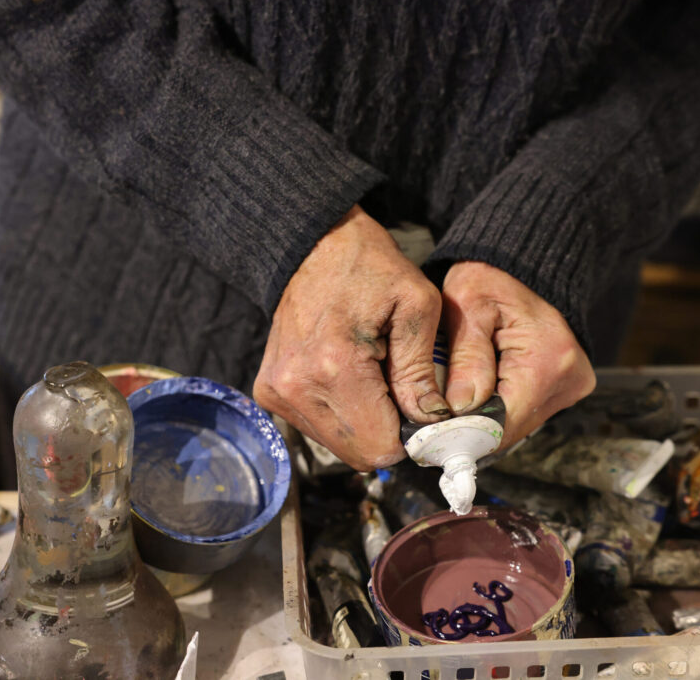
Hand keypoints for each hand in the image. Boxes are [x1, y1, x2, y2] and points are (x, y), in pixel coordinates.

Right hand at [253, 205, 447, 470]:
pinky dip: (341, 415)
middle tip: (403, 394)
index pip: (381, 448)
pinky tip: (348, 378)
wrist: (313, 245)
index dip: (411, 437)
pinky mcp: (269, 392)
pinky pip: (316, 429)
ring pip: (338, 446)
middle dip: (388, 433)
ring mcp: (277, 392)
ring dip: (364, 424)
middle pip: (359, 454)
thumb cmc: (370, 267)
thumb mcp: (417, 306)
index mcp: (336, 367)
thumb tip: (430, 423)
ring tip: (374, 379)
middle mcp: (297, 387)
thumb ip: (422, 372)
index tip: (423, 411)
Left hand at [441, 261, 595, 448]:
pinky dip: (495, 408)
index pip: (502, 424)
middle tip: (433, 418)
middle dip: (468, 427)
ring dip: (481, 419)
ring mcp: (570, 387)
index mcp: (548, 360)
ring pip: (514, 425)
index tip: (429, 436)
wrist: (521, 266)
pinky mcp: (563, 388)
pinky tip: (474, 394)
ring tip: (452, 400)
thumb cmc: (492, 278)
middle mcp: (568, 380)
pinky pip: (522, 412)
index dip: (462, 433)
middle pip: (508, 430)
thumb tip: (458, 408)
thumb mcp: (468, 306)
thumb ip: (465, 358)